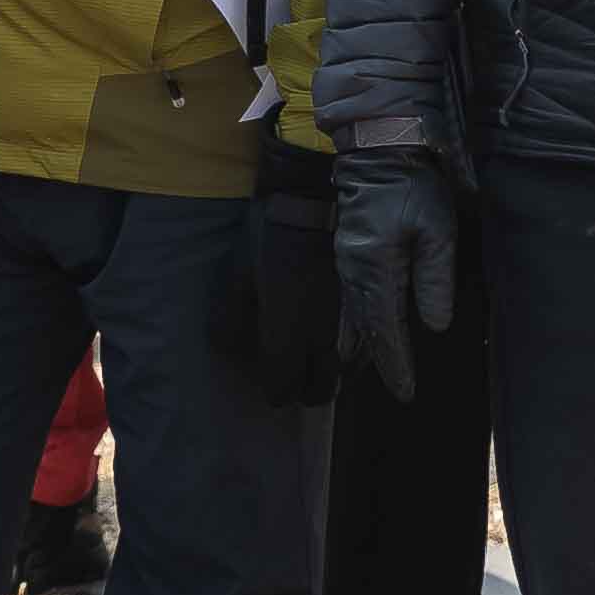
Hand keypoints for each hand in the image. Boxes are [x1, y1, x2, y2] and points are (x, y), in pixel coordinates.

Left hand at [232, 137, 342, 404]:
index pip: (284, 386)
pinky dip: (351, 357)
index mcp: (287, 331)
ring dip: (330, 375)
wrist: (313, 202)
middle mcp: (322, 336)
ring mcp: (349, 323)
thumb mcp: (237, 275)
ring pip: (346, 373)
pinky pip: (364, 347)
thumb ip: (230, 318)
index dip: (275, 391)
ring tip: (314, 363)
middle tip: (293, 379)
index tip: (270, 386)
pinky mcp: (366, 308)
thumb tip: (227, 349)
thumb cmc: (267, 238)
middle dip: (305, 390)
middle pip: (321, 389)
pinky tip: (338, 345)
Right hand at [334, 142, 461, 401]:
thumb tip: (434, 325)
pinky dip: (351, 323)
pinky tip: (351, 334)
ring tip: (362, 372)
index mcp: (375, 269)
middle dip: (381, 360)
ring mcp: (347, 261)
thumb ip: (435, 279)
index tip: (406, 391)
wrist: (378, 150)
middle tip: (397, 391)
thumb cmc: (413, 188)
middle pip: (365, 327)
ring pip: (353, 315)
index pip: (385, 328)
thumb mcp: (437, 231)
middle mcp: (354, 271)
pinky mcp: (348, 252)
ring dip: (361, 346)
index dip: (396, 362)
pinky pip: (348, 298)